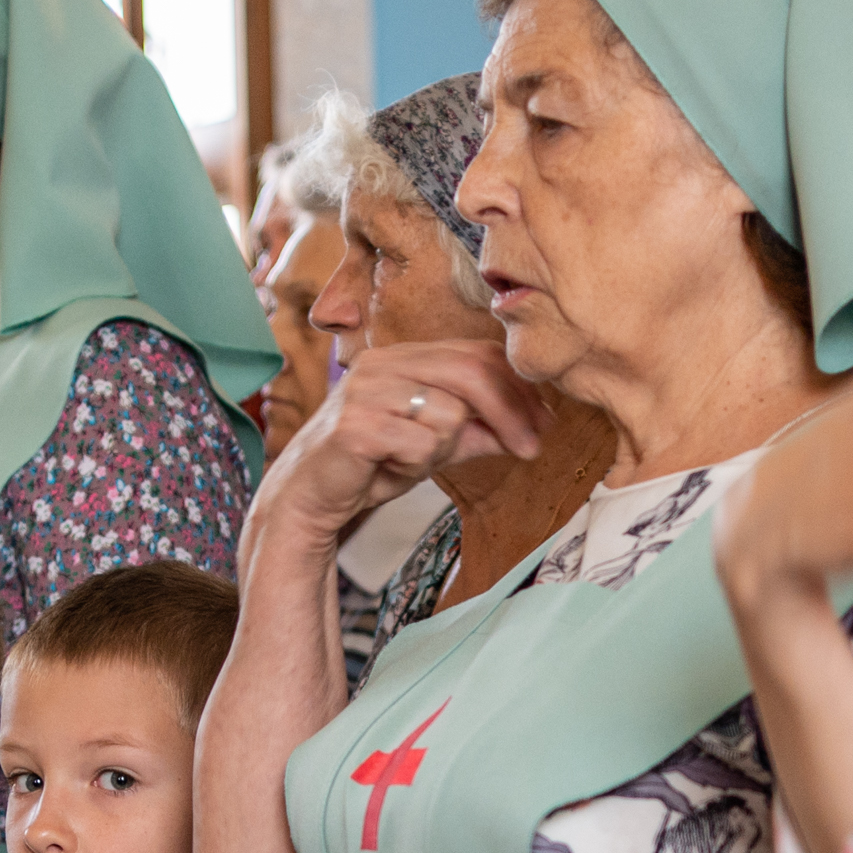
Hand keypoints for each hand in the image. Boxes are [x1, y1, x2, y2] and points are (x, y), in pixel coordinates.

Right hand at [256, 338, 545, 551]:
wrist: (308, 499)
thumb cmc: (369, 466)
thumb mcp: (433, 446)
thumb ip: (474, 431)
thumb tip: (528, 427)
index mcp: (403, 357)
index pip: (476, 354)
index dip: (518, 387)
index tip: (545, 423)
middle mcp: (383, 363)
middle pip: (471, 372)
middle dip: (510, 413)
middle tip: (531, 449)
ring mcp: (366, 390)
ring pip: (448, 412)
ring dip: (445, 448)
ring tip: (413, 461)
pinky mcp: (355, 425)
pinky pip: (421, 443)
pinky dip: (419, 464)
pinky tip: (392, 468)